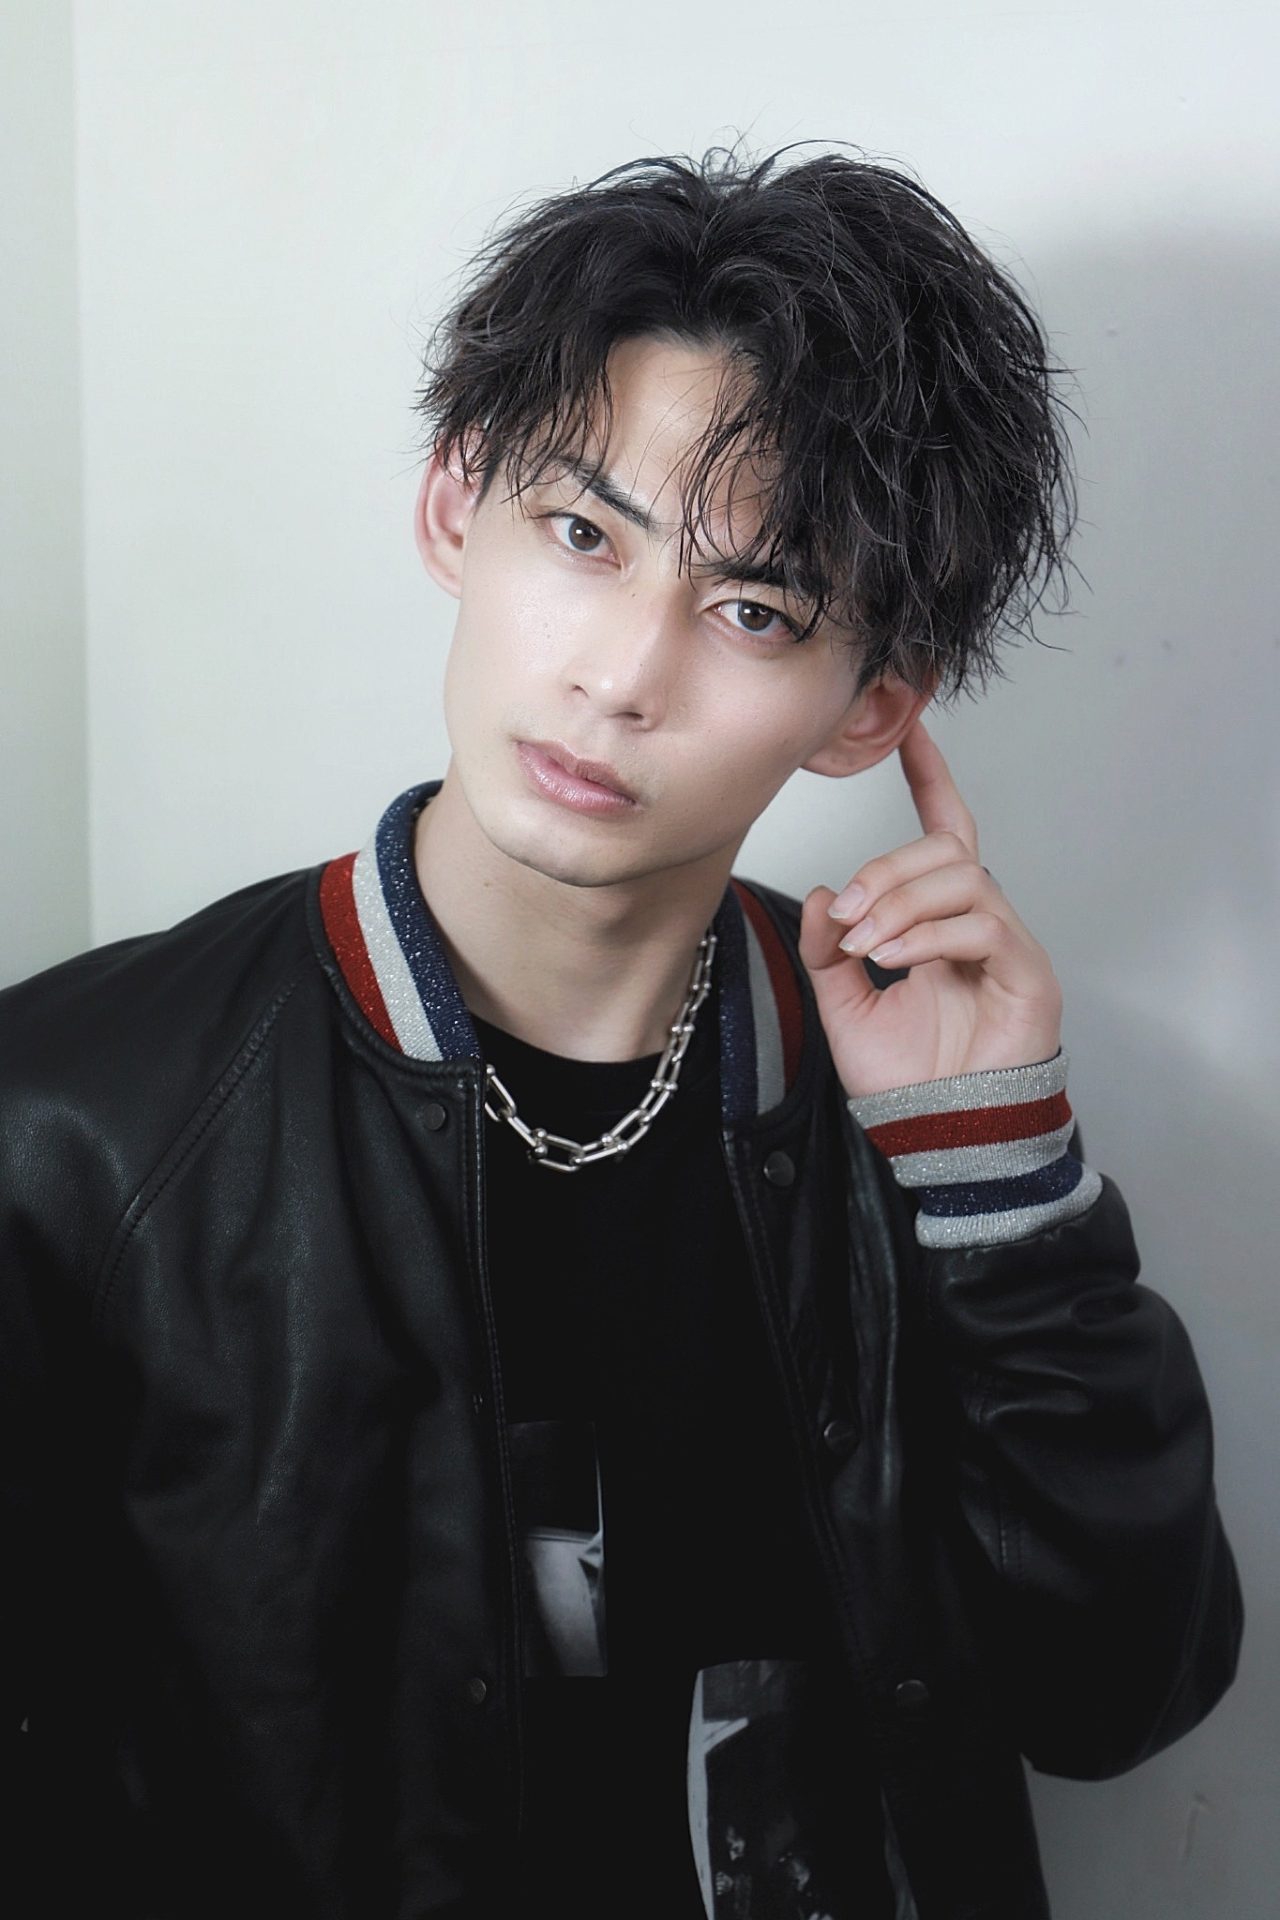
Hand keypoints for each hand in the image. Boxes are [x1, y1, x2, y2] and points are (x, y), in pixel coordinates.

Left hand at [798, 719, 1062, 1098]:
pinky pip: (983, 925)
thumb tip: (824, 894)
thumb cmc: (908, 1084)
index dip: (931, 779)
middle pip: (946, 849)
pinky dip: (930, 935)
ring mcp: (1008, 947)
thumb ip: (830, 953)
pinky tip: (895, 959)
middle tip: (847, 916)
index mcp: (939, 924)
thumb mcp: (845, 1011)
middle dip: (886, 869)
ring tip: (867, 946)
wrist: (943, 1141)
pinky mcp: (1028, 975)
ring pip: (963, 877)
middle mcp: (978, 924)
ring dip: (902, 902)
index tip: (909, 731)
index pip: (944, 833)